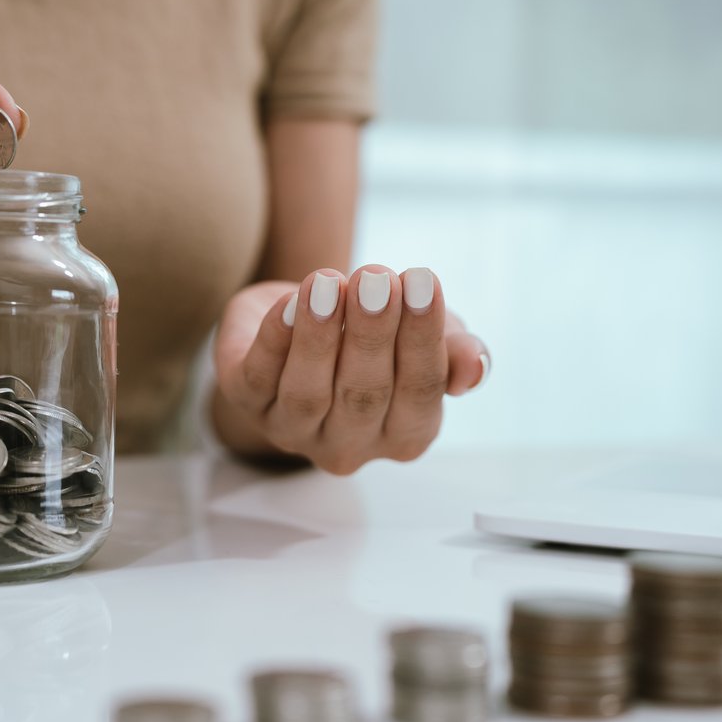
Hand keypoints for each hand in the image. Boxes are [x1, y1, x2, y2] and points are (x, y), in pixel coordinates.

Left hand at [213, 266, 488, 474]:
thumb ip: (456, 353)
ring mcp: (293, 430)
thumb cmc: (376, 338)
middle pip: (364, 394)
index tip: (423, 280)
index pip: (420, 392)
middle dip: (372, 333)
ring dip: (319, 335)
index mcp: (403, 435)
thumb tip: (475, 367)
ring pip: (307, 392)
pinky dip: (273, 340)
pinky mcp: (245, 402)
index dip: (423, 338)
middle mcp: (348, 445)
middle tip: (377, 277)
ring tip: (328, 282)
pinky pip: (258, 378)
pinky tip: (287, 302)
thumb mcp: (425, 338)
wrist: (304, 319)